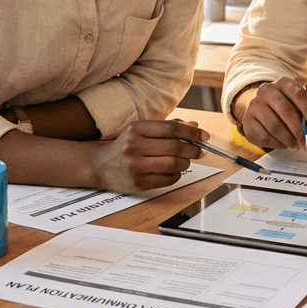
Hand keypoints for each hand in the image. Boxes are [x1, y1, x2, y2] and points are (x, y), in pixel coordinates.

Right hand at [90, 120, 207, 193]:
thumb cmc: (127, 145)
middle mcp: (133, 146)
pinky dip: (177, 175)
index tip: (205, 136)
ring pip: (173, 164)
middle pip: (174, 147)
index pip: (171, 128)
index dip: (192, 132)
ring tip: (187, 160)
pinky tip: (175, 171)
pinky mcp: (138, 183)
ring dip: (186, 163)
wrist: (101, 165)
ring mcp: (135, 166)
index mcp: (136, 129)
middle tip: (200, 151)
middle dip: (193, 149)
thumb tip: (195, 125)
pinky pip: (167, 179)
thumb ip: (169, 127)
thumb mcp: (143, 131)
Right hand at [232, 77, 306, 149]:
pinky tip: (283, 143)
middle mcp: (267, 90)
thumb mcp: (300, 104)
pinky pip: (264, 136)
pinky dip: (277, 143)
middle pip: (285, 111)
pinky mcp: (247, 120)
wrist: (261, 109)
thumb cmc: (286, 106)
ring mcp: (255, 105)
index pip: (298, 93)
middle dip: (298, 130)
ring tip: (296, 144)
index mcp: (283, 83)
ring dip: (288, 139)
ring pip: (274, 126)